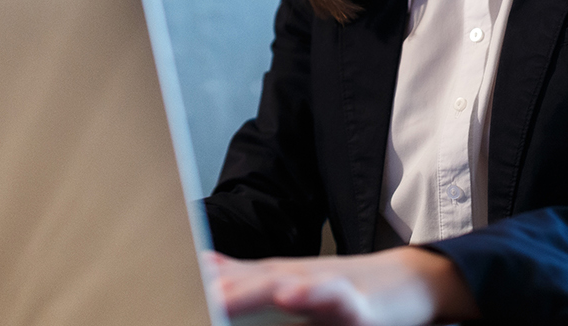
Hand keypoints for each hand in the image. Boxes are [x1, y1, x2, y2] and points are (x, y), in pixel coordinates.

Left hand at [205, 246, 479, 325]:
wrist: (410, 283)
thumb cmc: (345, 290)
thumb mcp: (291, 281)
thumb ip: (246, 277)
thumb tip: (202, 264)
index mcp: (274, 278)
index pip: (227, 279)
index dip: (194, 283)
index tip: (158, 285)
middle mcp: (294, 277)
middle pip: (246, 281)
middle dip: (212, 287)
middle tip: (178, 290)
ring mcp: (325, 287)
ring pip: (284, 285)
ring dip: (250, 290)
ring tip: (219, 296)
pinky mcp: (358, 304)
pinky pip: (334, 298)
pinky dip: (313, 295)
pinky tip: (291, 296)